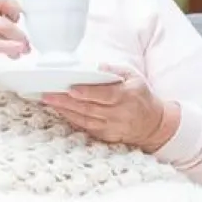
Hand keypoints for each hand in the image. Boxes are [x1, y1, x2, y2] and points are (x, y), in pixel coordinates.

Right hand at [0, 0, 29, 83]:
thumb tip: (17, 20)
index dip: (16, 9)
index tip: (17, 21)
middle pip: (6, 18)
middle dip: (20, 32)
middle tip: (26, 42)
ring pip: (3, 31)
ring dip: (17, 43)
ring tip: (20, 51)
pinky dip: (10, 48)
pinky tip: (16, 53)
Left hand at [41, 63, 177, 151]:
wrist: (153, 123)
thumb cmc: (139, 96)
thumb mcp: (134, 77)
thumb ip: (115, 70)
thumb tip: (97, 66)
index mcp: (128, 96)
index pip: (105, 95)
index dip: (88, 93)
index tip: (71, 89)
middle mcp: (120, 114)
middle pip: (90, 108)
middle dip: (67, 101)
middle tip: (48, 95)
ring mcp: (113, 127)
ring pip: (85, 119)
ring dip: (65, 110)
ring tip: (49, 101)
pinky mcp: (106, 135)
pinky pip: (86, 127)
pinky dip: (71, 118)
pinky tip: (60, 110)